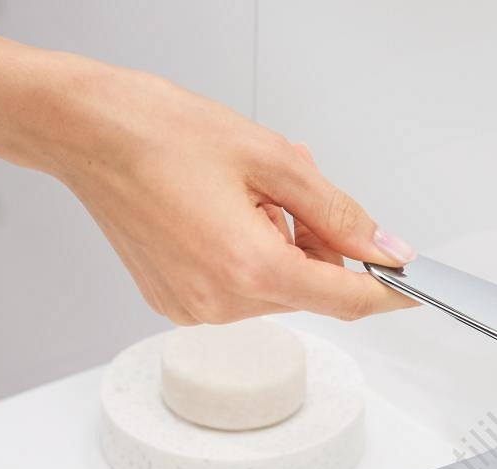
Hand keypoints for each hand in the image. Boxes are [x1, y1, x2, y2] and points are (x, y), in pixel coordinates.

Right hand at [47, 64, 417, 325]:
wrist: (85, 132)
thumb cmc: (159, 132)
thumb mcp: (270, 158)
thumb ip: (336, 211)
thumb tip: (381, 246)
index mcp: (248, 266)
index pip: (344, 299)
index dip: (384, 291)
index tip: (411, 286)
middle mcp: (219, 301)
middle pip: (308, 291)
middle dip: (318, 247)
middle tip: (290, 192)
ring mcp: (193, 308)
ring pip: (273, 289)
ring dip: (278, 247)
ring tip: (239, 195)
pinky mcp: (175, 303)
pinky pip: (237, 289)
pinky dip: (245, 256)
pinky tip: (217, 214)